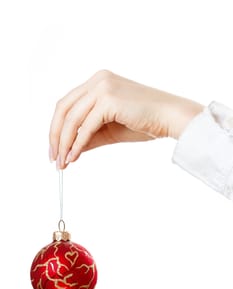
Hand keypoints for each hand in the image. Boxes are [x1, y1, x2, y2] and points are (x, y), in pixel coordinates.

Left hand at [49, 70, 202, 168]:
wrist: (171, 118)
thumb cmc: (146, 122)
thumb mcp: (110, 130)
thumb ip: (89, 136)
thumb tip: (69, 150)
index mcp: (98, 82)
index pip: (67, 104)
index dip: (57, 128)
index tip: (56, 148)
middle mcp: (97, 80)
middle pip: (63, 108)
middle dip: (55, 136)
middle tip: (54, 158)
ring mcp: (102, 87)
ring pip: (71, 118)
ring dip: (64, 142)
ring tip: (63, 162)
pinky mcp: (109, 99)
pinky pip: (85, 126)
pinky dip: (77, 143)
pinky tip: (74, 156)